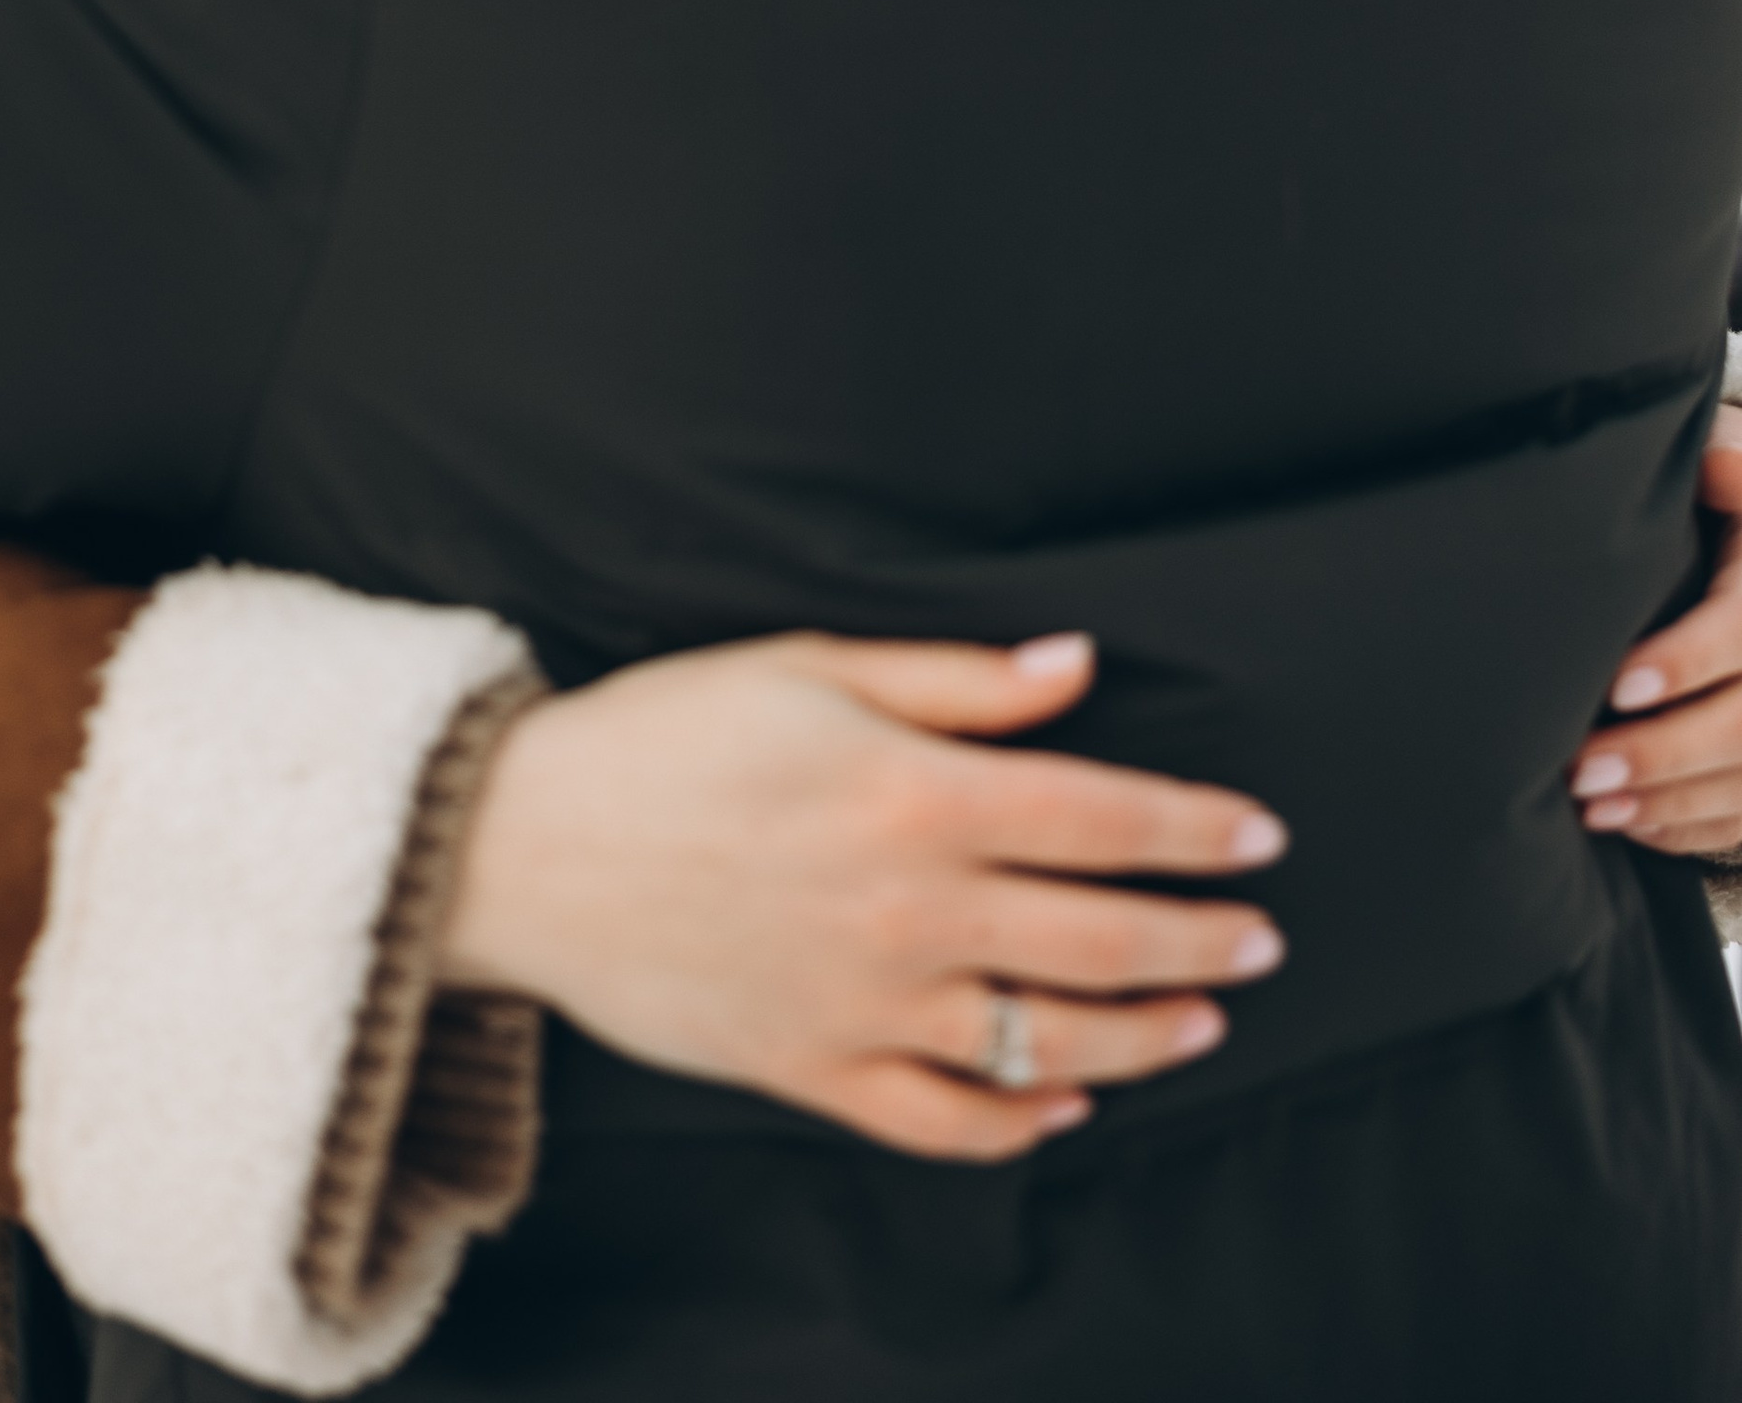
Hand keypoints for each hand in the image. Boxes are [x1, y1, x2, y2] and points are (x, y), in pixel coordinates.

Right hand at [438, 629, 1285, 1162]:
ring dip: (1142, 1036)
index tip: (1259, 836)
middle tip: (1261, 937)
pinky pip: (945, 1121)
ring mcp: (866, 1002)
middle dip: (1200, 939)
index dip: (1194, 829)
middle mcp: (910, 908)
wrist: (525, 843)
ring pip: (1046, 1040)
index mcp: (916, 792)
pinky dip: (1018, 1120)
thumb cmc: (663, 734)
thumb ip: (955, 680)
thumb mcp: (808, 664)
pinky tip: (1063, 1104)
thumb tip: (1076, 668)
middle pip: (1101, 936)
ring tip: (1198, 1022)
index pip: (1102, 816)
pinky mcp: (814, 1070)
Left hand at [1573, 403, 1741, 860]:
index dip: (1684, 663)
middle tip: (1580, 771)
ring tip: (1592, 807)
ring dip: (1670, 804)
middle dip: (1662, 754)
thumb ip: (1725, 471)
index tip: (1617, 684)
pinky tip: (1635, 826)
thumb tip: (1701, 459)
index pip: (1739, 636)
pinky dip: (1694, 831)